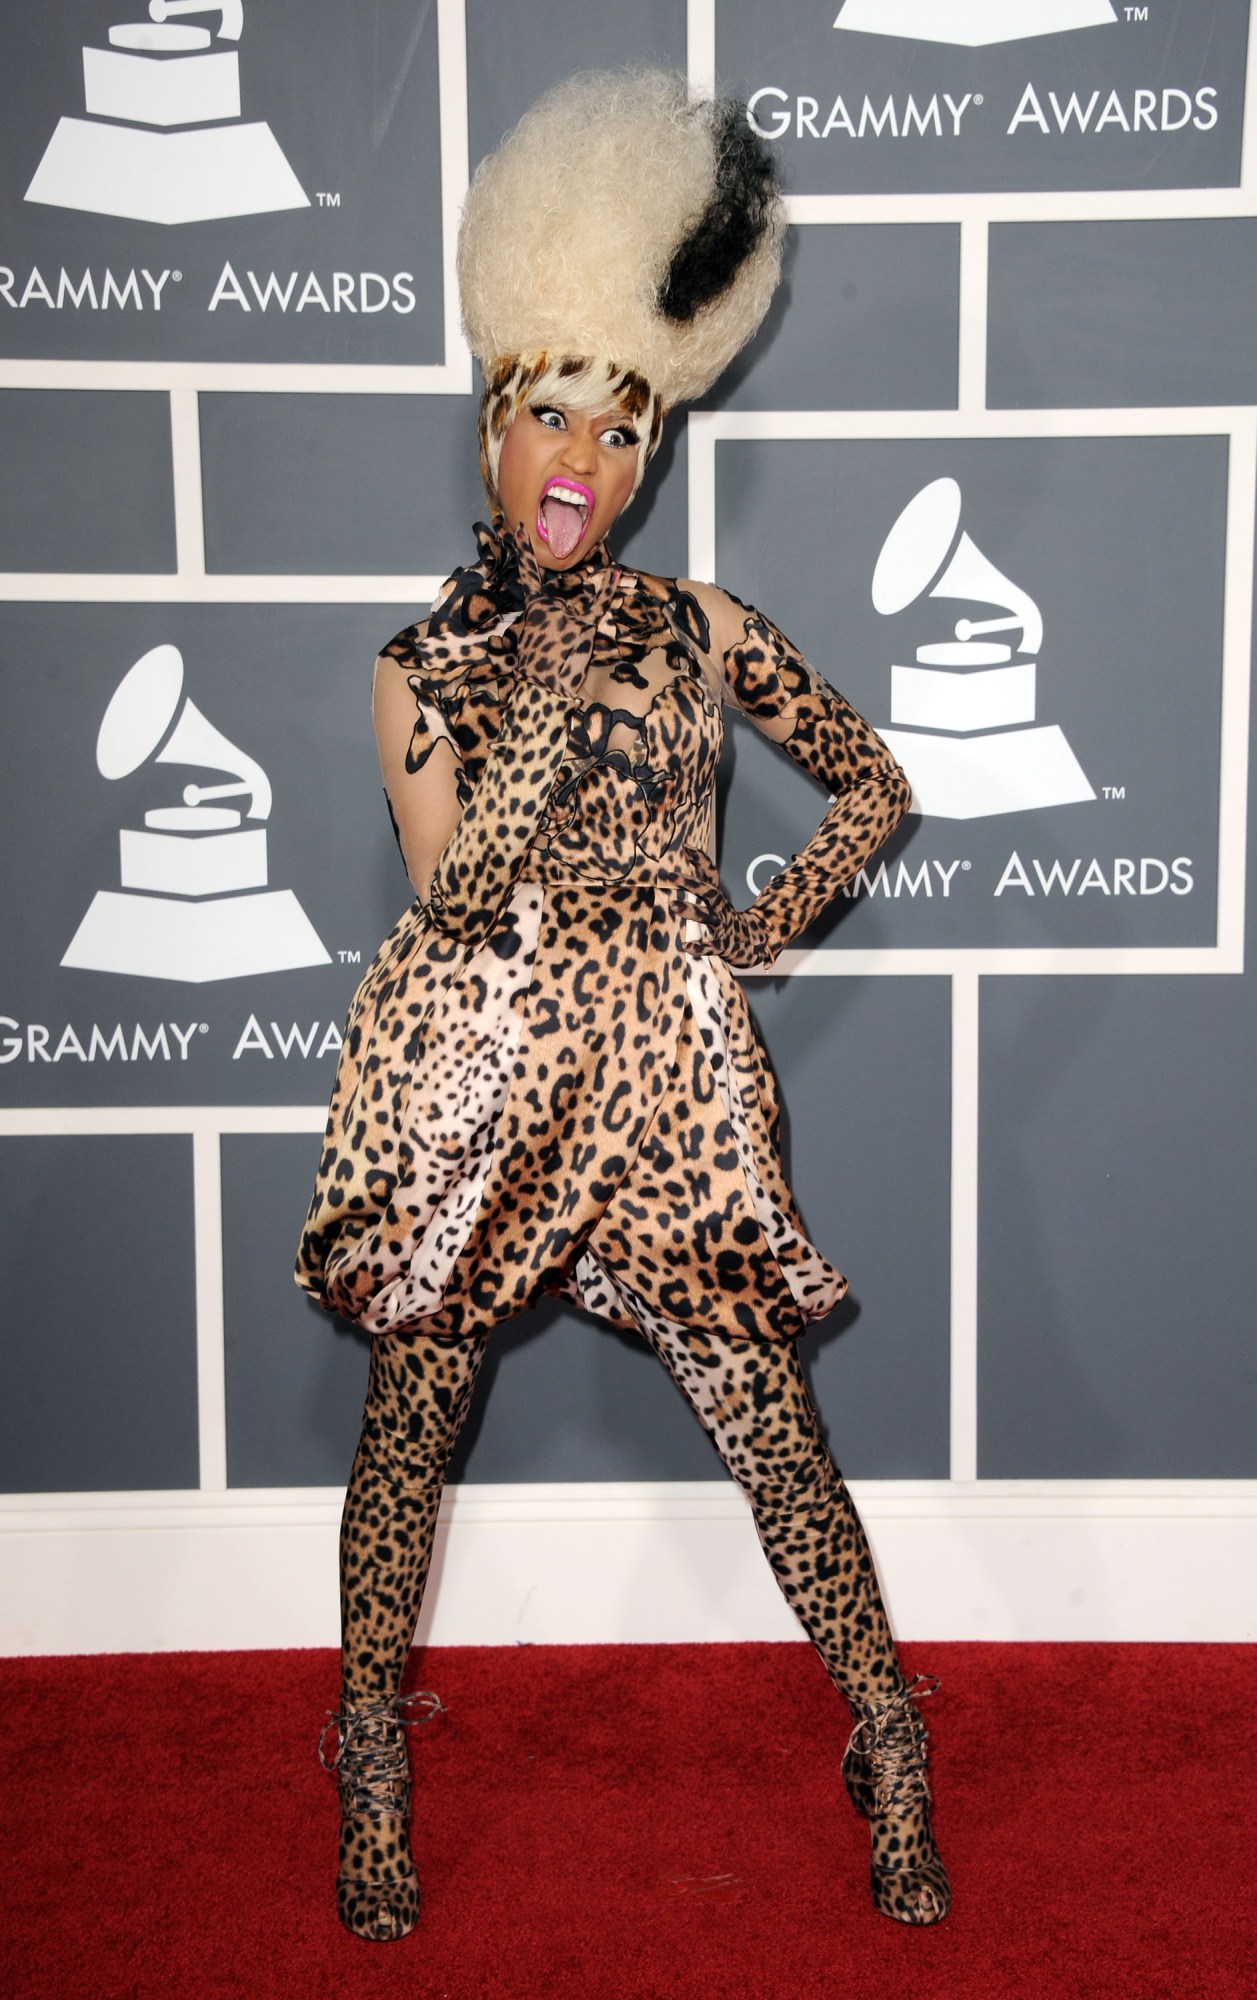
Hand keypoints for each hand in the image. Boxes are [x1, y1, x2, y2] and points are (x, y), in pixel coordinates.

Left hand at [670, 845, 770, 967]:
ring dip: (690, 910)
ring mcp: (723, 926)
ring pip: (707, 916)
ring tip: (672, 905)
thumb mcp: (716, 899)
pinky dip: (699, 947)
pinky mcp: (723, 945)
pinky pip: (711, 946)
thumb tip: (688, 850)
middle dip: (691, 884)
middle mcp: (721, 909)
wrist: (754, 944)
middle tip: (672, 876)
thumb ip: (703, 879)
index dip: (701, 860)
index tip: (687, 846)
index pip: (711, 874)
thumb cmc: (726, 919)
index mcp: (718, 898)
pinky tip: (686, 947)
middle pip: (709, 892)